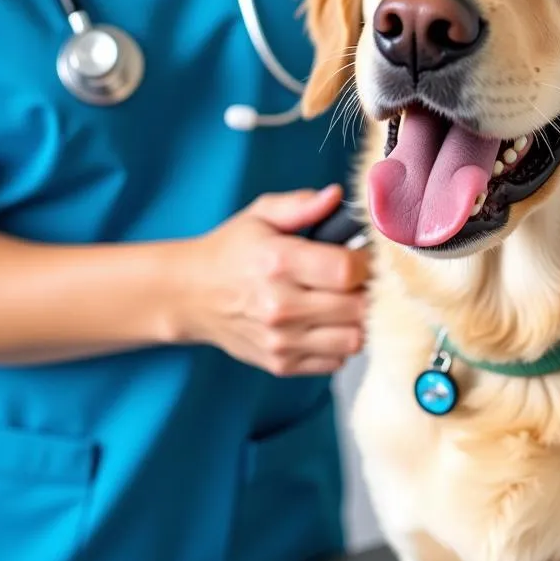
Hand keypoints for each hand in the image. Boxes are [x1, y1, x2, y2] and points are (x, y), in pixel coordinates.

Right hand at [173, 185, 367, 376]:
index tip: (363, 255)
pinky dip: (341, 342)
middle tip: (362, 279)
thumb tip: (336, 196)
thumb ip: (301, 205)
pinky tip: (329, 322)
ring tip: (348, 301)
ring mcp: (281, 341)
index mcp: (278, 263)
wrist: (190, 295)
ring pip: (354, 339)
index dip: (367, 262)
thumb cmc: (232, 251)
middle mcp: (280, 306)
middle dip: (369, 290)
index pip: (348, 270)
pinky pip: (336, 361)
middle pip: (358, 307)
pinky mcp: (281, 364)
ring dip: (360, 320)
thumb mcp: (261, 215)